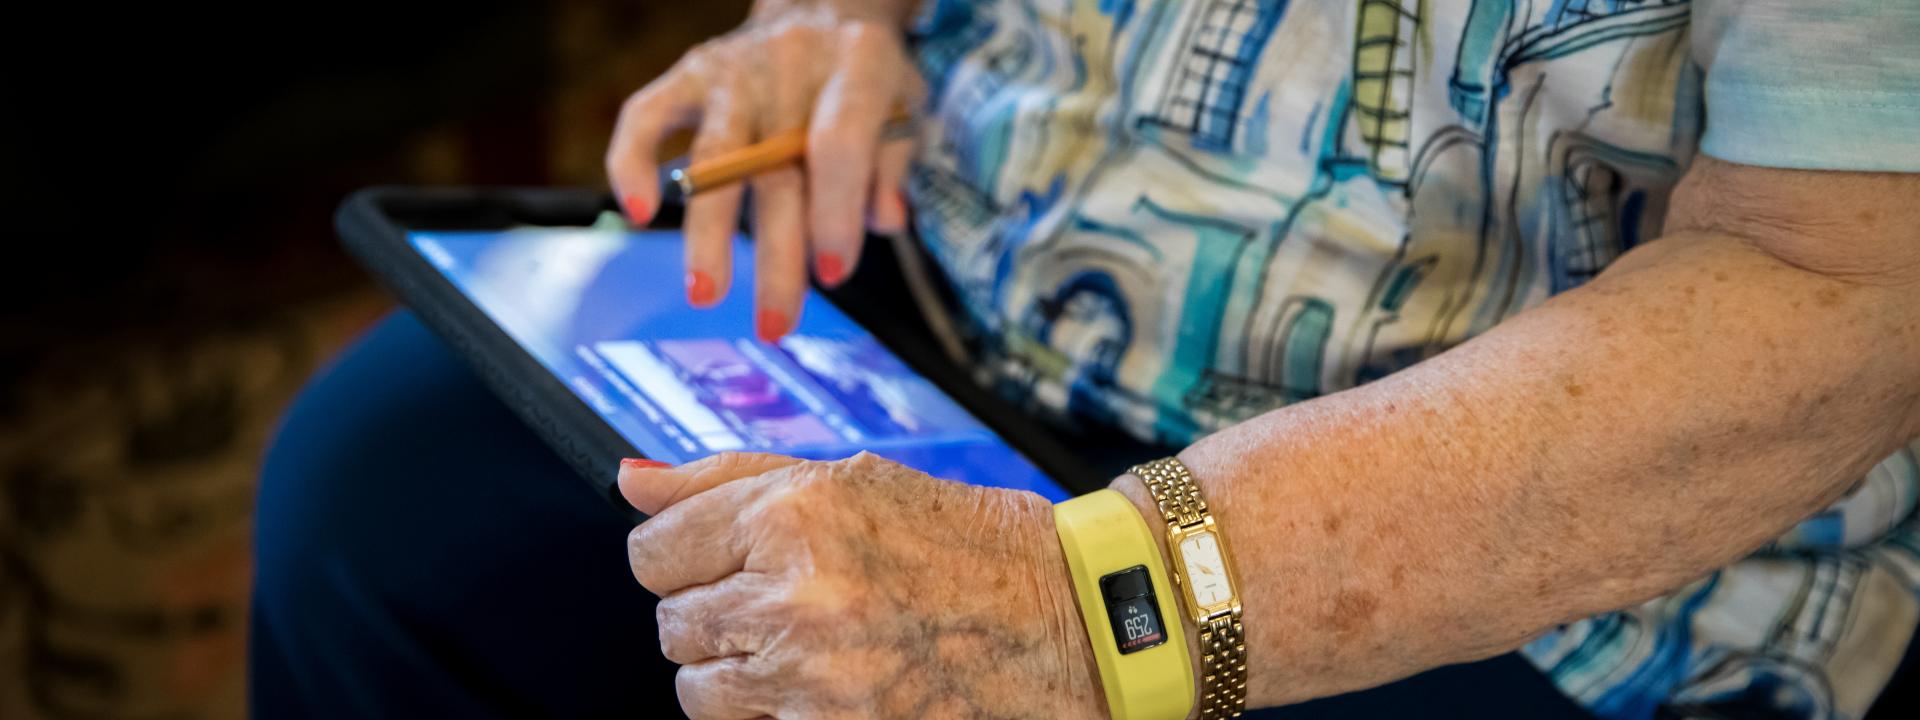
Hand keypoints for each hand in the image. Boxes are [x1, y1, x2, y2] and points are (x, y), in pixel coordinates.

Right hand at [604, 1, 923, 341]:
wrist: (822, 9)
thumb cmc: (865, 77)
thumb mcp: (905, 108)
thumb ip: (893, 165)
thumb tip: (880, 220)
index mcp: (857, 65)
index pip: (839, 144)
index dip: (835, 213)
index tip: (833, 274)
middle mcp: (791, 61)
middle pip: (775, 166)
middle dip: (776, 254)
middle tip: (775, 322)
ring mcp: (734, 69)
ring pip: (713, 156)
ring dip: (707, 232)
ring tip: (705, 293)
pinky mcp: (688, 73)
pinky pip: (646, 115)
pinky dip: (631, 161)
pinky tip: (636, 212)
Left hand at [620, 452, 1104, 718]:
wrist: (1074, 621)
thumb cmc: (968, 542)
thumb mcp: (851, 479)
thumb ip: (728, 479)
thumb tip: (629, 483)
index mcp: (795, 514)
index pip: (653, 552)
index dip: (689, 555)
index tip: (729, 558)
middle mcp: (795, 596)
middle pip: (671, 625)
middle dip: (719, 613)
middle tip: (790, 599)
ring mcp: (813, 679)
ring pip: (698, 689)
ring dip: (740, 671)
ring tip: (812, 644)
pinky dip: (779, 711)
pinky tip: (836, 682)